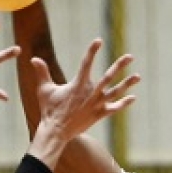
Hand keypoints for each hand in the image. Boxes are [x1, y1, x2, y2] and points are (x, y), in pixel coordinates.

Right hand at [27, 38, 137, 165]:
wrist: (56, 131)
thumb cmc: (49, 110)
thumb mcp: (44, 90)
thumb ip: (42, 73)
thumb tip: (33, 58)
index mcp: (78, 85)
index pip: (86, 63)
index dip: (92, 51)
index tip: (98, 41)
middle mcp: (90, 93)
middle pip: (108, 76)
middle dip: (120, 65)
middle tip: (130, 56)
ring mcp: (96, 104)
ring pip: (115, 92)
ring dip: (127, 84)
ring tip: (137, 76)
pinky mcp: (99, 115)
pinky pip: (114, 108)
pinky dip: (123, 103)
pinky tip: (132, 98)